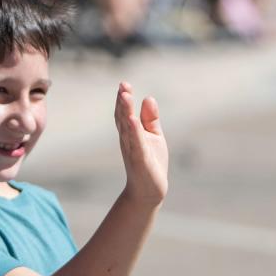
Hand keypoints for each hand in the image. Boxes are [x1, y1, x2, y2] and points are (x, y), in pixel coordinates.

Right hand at [114, 82, 168, 206]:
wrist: (150, 191)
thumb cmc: (151, 163)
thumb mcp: (153, 136)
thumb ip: (150, 118)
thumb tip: (148, 97)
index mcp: (131, 133)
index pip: (124, 113)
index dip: (123, 99)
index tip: (124, 84)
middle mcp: (128, 140)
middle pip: (123, 118)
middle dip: (122, 102)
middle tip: (122, 86)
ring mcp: (133, 150)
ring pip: (127, 128)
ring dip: (125, 112)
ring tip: (125, 96)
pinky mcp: (140, 160)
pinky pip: (136, 143)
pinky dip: (134, 131)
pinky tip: (132, 120)